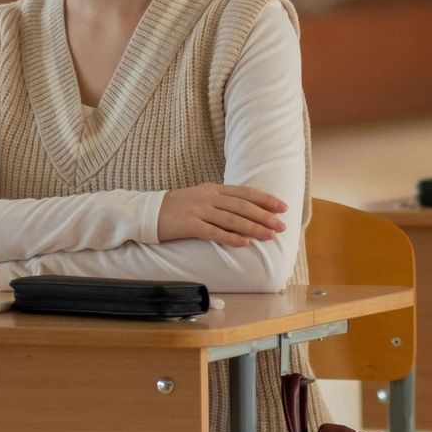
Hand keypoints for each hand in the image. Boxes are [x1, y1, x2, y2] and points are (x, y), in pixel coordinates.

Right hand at [157, 183, 287, 247]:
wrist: (149, 212)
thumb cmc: (177, 207)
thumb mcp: (200, 197)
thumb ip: (221, 201)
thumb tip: (244, 210)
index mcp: (213, 189)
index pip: (245, 193)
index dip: (265, 199)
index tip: (282, 207)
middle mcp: (209, 197)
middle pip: (242, 206)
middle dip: (265, 216)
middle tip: (282, 226)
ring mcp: (199, 211)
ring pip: (232, 219)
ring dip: (253, 228)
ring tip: (269, 236)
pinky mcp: (189, 225)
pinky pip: (214, 232)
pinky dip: (231, 237)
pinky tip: (244, 243)